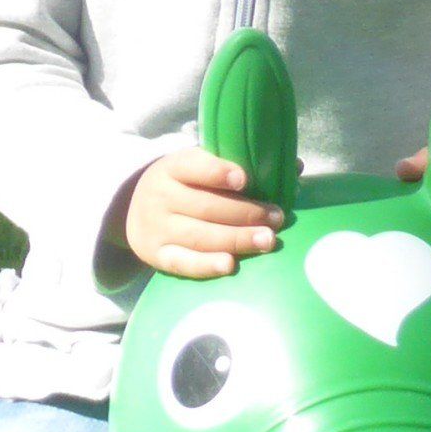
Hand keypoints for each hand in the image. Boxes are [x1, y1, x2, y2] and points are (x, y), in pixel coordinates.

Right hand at [112, 146, 286, 280]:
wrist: (135, 212)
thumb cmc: (183, 187)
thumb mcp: (199, 168)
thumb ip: (239, 166)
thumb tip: (295, 167)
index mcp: (171, 168)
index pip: (193, 166)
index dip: (218, 172)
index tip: (245, 179)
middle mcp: (159, 196)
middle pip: (205, 206)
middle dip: (245, 213)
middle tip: (277, 217)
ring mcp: (157, 228)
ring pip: (199, 235)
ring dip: (236, 239)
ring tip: (268, 240)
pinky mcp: (157, 255)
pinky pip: (183, 262)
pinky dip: (206, 265)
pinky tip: (230, 265)